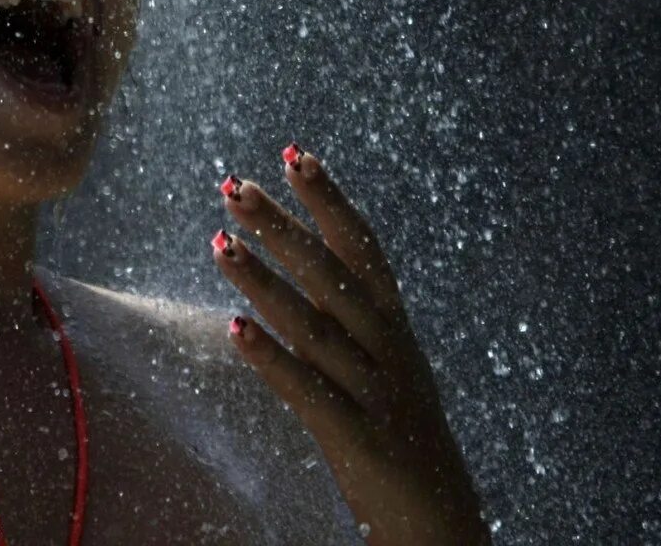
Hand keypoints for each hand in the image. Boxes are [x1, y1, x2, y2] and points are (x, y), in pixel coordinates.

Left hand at [211, 151, 488, 545]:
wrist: (443, 527)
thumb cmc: (400, 439)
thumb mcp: (386, 366)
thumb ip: (350, 317)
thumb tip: (302, 260)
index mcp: (396, 329)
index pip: (363, 248)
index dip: (330, 200)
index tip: (294, 153)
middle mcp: (390, 351)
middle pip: (332, 275)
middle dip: (282, 226)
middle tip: (233, 185)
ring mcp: (377, 394)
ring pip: (315, 326)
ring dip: (264, 280)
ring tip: (217, 241)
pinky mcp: (360, 440)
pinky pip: (310, 393)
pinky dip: (272, 359)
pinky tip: (232, 328)